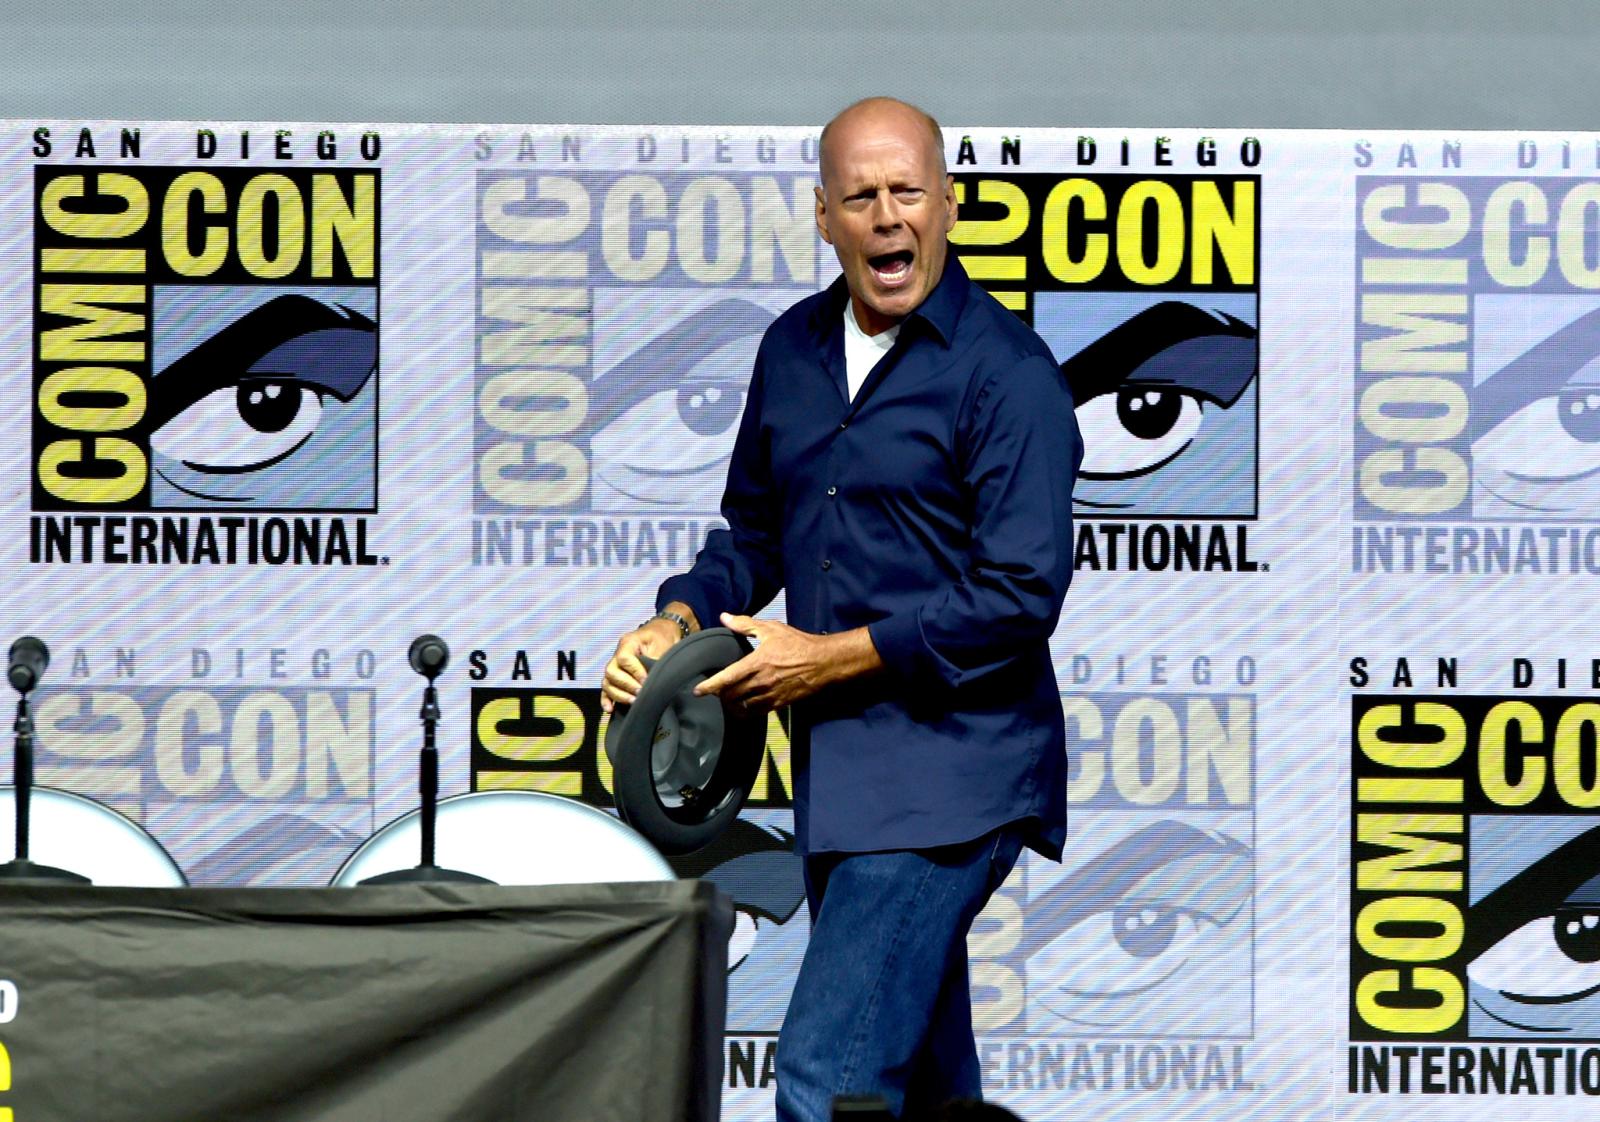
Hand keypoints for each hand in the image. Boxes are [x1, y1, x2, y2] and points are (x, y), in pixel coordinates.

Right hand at [601, 617, 684, 712]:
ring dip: (619, 695)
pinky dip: (607, 699)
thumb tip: (651, 682)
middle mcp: (617, 653)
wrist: (662, 632)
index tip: (646, 681)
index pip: (624, 658)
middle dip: (626, 686)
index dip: (635, 672)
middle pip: (611, 672)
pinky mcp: (616, 675)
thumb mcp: (663, 645)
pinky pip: (606, 688)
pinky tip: (610, 709)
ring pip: (607, 682)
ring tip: (633, 702)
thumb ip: (655, 662)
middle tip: (640, 693)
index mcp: (628, 642)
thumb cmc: (663, 637)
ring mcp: (615, 665)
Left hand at [695, 613, 882, 712]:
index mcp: (757, 662)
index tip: (698, 691)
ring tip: (727, 701)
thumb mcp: (772, 629)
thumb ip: (745, 624)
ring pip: (743, 707)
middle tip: (715, 693)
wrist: (823, 662)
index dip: (710, 686)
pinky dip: (747, 712)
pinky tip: (744, 707)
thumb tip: (725, 617)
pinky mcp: (780, 704)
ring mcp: (771, 694)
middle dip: (720, 696)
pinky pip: (758, 712)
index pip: (727, 677)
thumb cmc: (798, 643)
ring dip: (732, 706)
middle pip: (732, 695)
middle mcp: (762, 681)